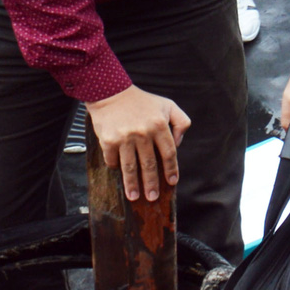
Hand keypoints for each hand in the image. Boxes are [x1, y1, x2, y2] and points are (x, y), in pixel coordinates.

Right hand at [87, 85, 190, 202]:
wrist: (112, 92)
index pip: (169, 153)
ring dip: (133, 184)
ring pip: (130, 167)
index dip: (171, 169)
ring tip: (135, 197)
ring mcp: (125, 137)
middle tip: (153, 197)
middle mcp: (143, 133)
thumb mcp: (167, 105)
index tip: (172, 182)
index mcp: (159, 125)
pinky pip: (112, 159)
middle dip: (152, 183)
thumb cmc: (141, 100)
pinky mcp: (109, 140)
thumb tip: (179, 143)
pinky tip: (118, 173)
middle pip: (150, 164)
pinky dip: (115, 167)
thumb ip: (180, 122)